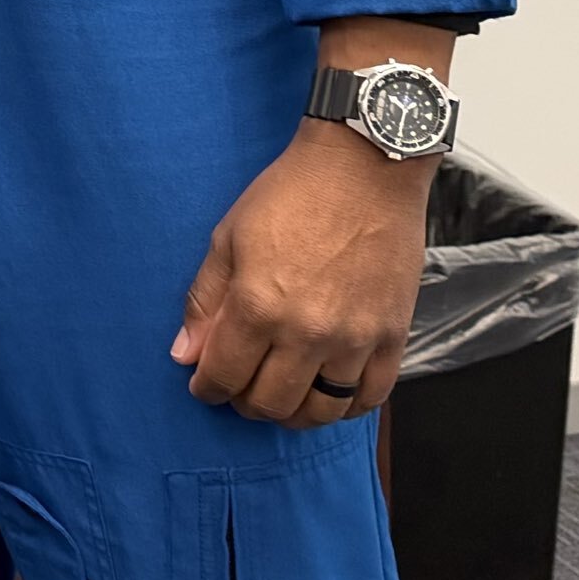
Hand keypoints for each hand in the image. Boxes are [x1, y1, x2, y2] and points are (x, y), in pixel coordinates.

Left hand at [171, 123, 434, 428]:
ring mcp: (356, 339)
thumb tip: (184, 354)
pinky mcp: (394, 336)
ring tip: (283, 394)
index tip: (204, 386)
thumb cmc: (292, 193)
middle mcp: (308, 331)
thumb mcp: (228, 237)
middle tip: (241, 388)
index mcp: (259, 305)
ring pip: (321, 411)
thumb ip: (205, 301)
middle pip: (271, 404)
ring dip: (294, 412)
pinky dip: (347, 407)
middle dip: (245, 403)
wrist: (364, 167)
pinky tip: (329, 392)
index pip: (224, 376)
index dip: (207, 388)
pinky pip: (371, 398)